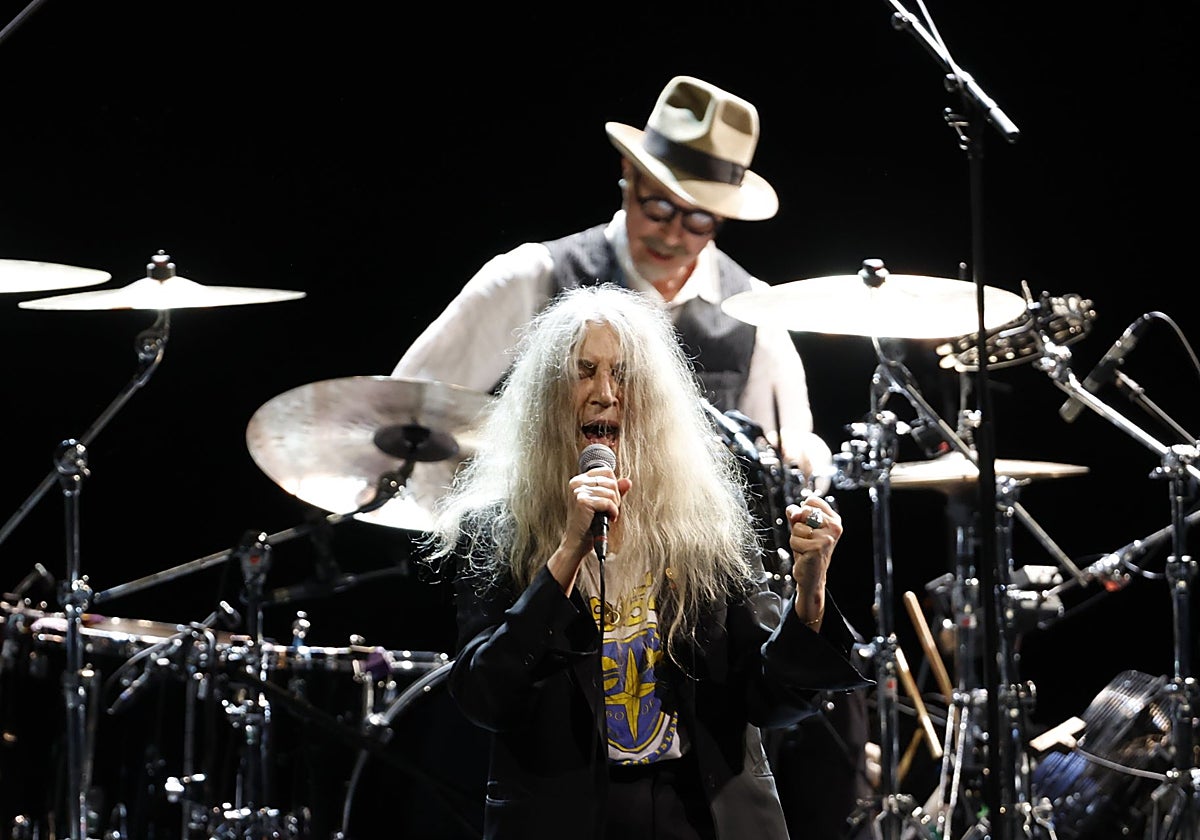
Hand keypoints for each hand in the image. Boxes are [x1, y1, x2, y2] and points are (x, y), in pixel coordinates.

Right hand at [548, 466, 629, 592]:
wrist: (577, 543)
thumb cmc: (588, 524)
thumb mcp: (603, 504)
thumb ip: (615, 491)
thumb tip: (628, 481)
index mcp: (579, 480)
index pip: (607, 471)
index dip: (614, 486)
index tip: (610, 500)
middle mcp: (577, 483)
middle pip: (611, 481)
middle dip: (616, 497)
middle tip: (610, 510)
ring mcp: (578, 491)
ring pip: (611, 492)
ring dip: (614, 506)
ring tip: (608, 515)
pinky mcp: (582, 501)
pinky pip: (608, 502)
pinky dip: (613, 512)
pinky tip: (609, 519)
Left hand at [786, 496, 840, 624]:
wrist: (811, 575)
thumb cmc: (807, 550)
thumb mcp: (802, 528)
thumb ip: (796, 515)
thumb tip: (793, 511)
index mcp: (833, 519)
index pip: (812, 500)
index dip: (802, 511)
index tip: (807, 524)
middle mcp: (834, 527)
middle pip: (803, 511)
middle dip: (798, 526)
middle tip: (806, 539)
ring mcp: (827, 538)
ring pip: (797, 527)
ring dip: (796, 539)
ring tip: (805, 548)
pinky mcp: (818, 547)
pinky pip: (795, 540)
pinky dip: (795, 548)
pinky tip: (805, 555)